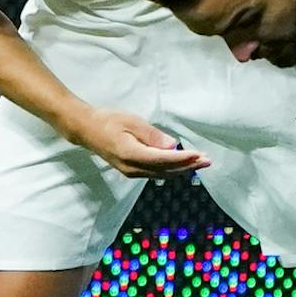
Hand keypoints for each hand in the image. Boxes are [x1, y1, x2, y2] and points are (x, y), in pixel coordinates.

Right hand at [72, 108, 210, 179]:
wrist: (87, 131)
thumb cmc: (109, 121)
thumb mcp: (131, 122)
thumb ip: (152, 135)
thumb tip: (172, 145)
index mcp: (131, 154)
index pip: (163, 159)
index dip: (183, 159)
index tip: (199, 155)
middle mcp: (132, 168)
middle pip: (165, 171)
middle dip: (188, 166)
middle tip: (208, 161)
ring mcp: (131, 172)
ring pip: (162, 174)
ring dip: (182, 169)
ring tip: (200, 163)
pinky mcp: (132, 171)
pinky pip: (156, 173)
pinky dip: (171, 170)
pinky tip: (182, 166)